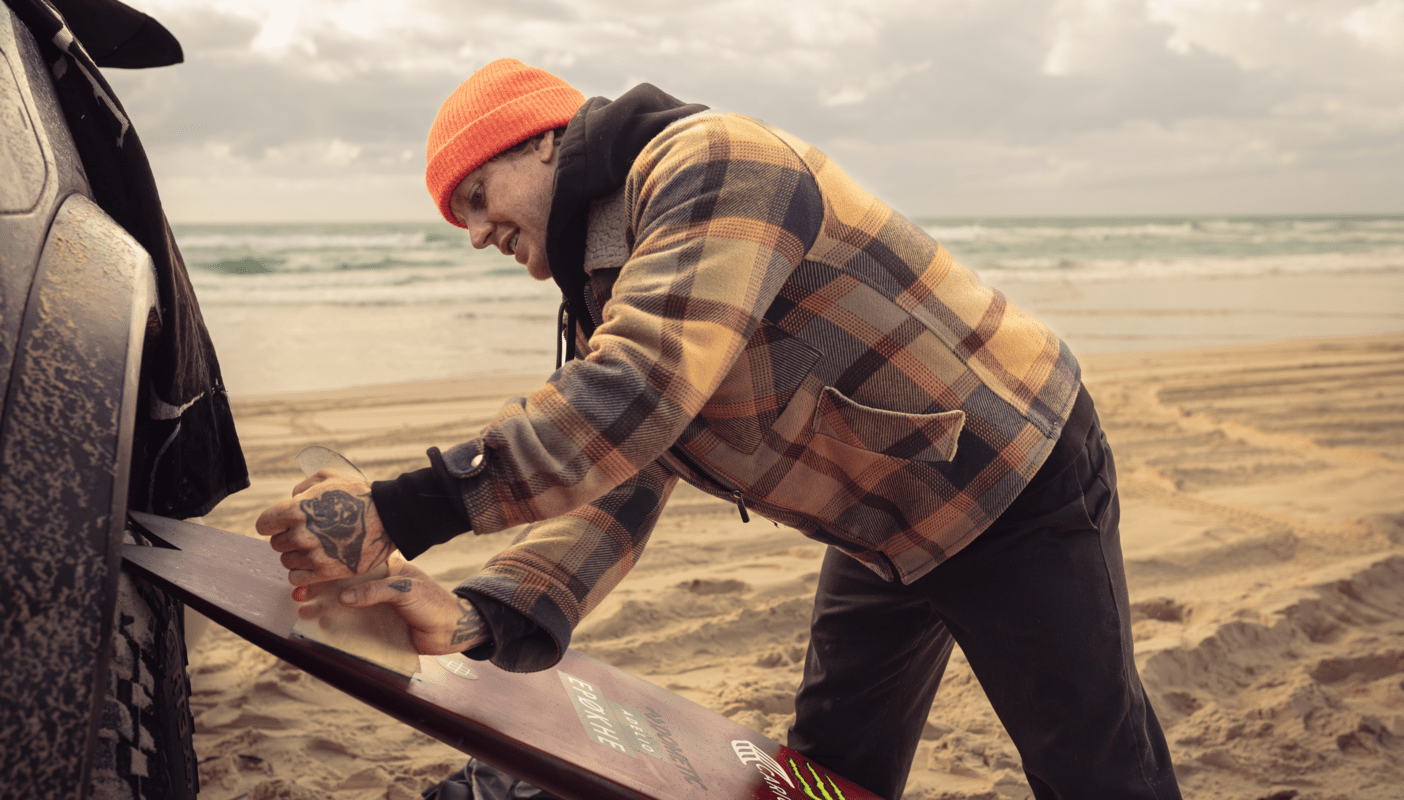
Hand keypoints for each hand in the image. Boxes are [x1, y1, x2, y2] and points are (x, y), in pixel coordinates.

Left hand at [256, 469, 395, 585]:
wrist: (389, 517)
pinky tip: (314, 563)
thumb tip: (292, 498)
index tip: (284, 523)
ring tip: (315, 547)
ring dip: (297, 555)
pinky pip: (297, 579)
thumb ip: (303, 486)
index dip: (273, 522)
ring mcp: (313, 555)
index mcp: (297, 509)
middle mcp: (302, 534)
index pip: (263, 524)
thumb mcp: (329, 478)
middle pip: (276, 543)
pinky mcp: (326, 572)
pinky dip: (301, 573)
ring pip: (286, 562)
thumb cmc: (359, 495)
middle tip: (306, 534)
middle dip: (288, 538)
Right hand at [303, 557, 490, 654]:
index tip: (308, 573)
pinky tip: (321, 625)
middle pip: (341, 586)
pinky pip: (351, 626)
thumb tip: (342, 598)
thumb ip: (376, 591)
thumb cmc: (432, 603)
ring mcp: (375, 607)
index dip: (330, 568)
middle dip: (318, 590)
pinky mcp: (376, 627)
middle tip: (298, 595)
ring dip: (322, 608)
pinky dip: (335, 626)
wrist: (452, 631)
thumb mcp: (405, 590)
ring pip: (343, 606)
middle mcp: (377, 587)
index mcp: (385, 570)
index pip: (352, 565)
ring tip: (303, 611)